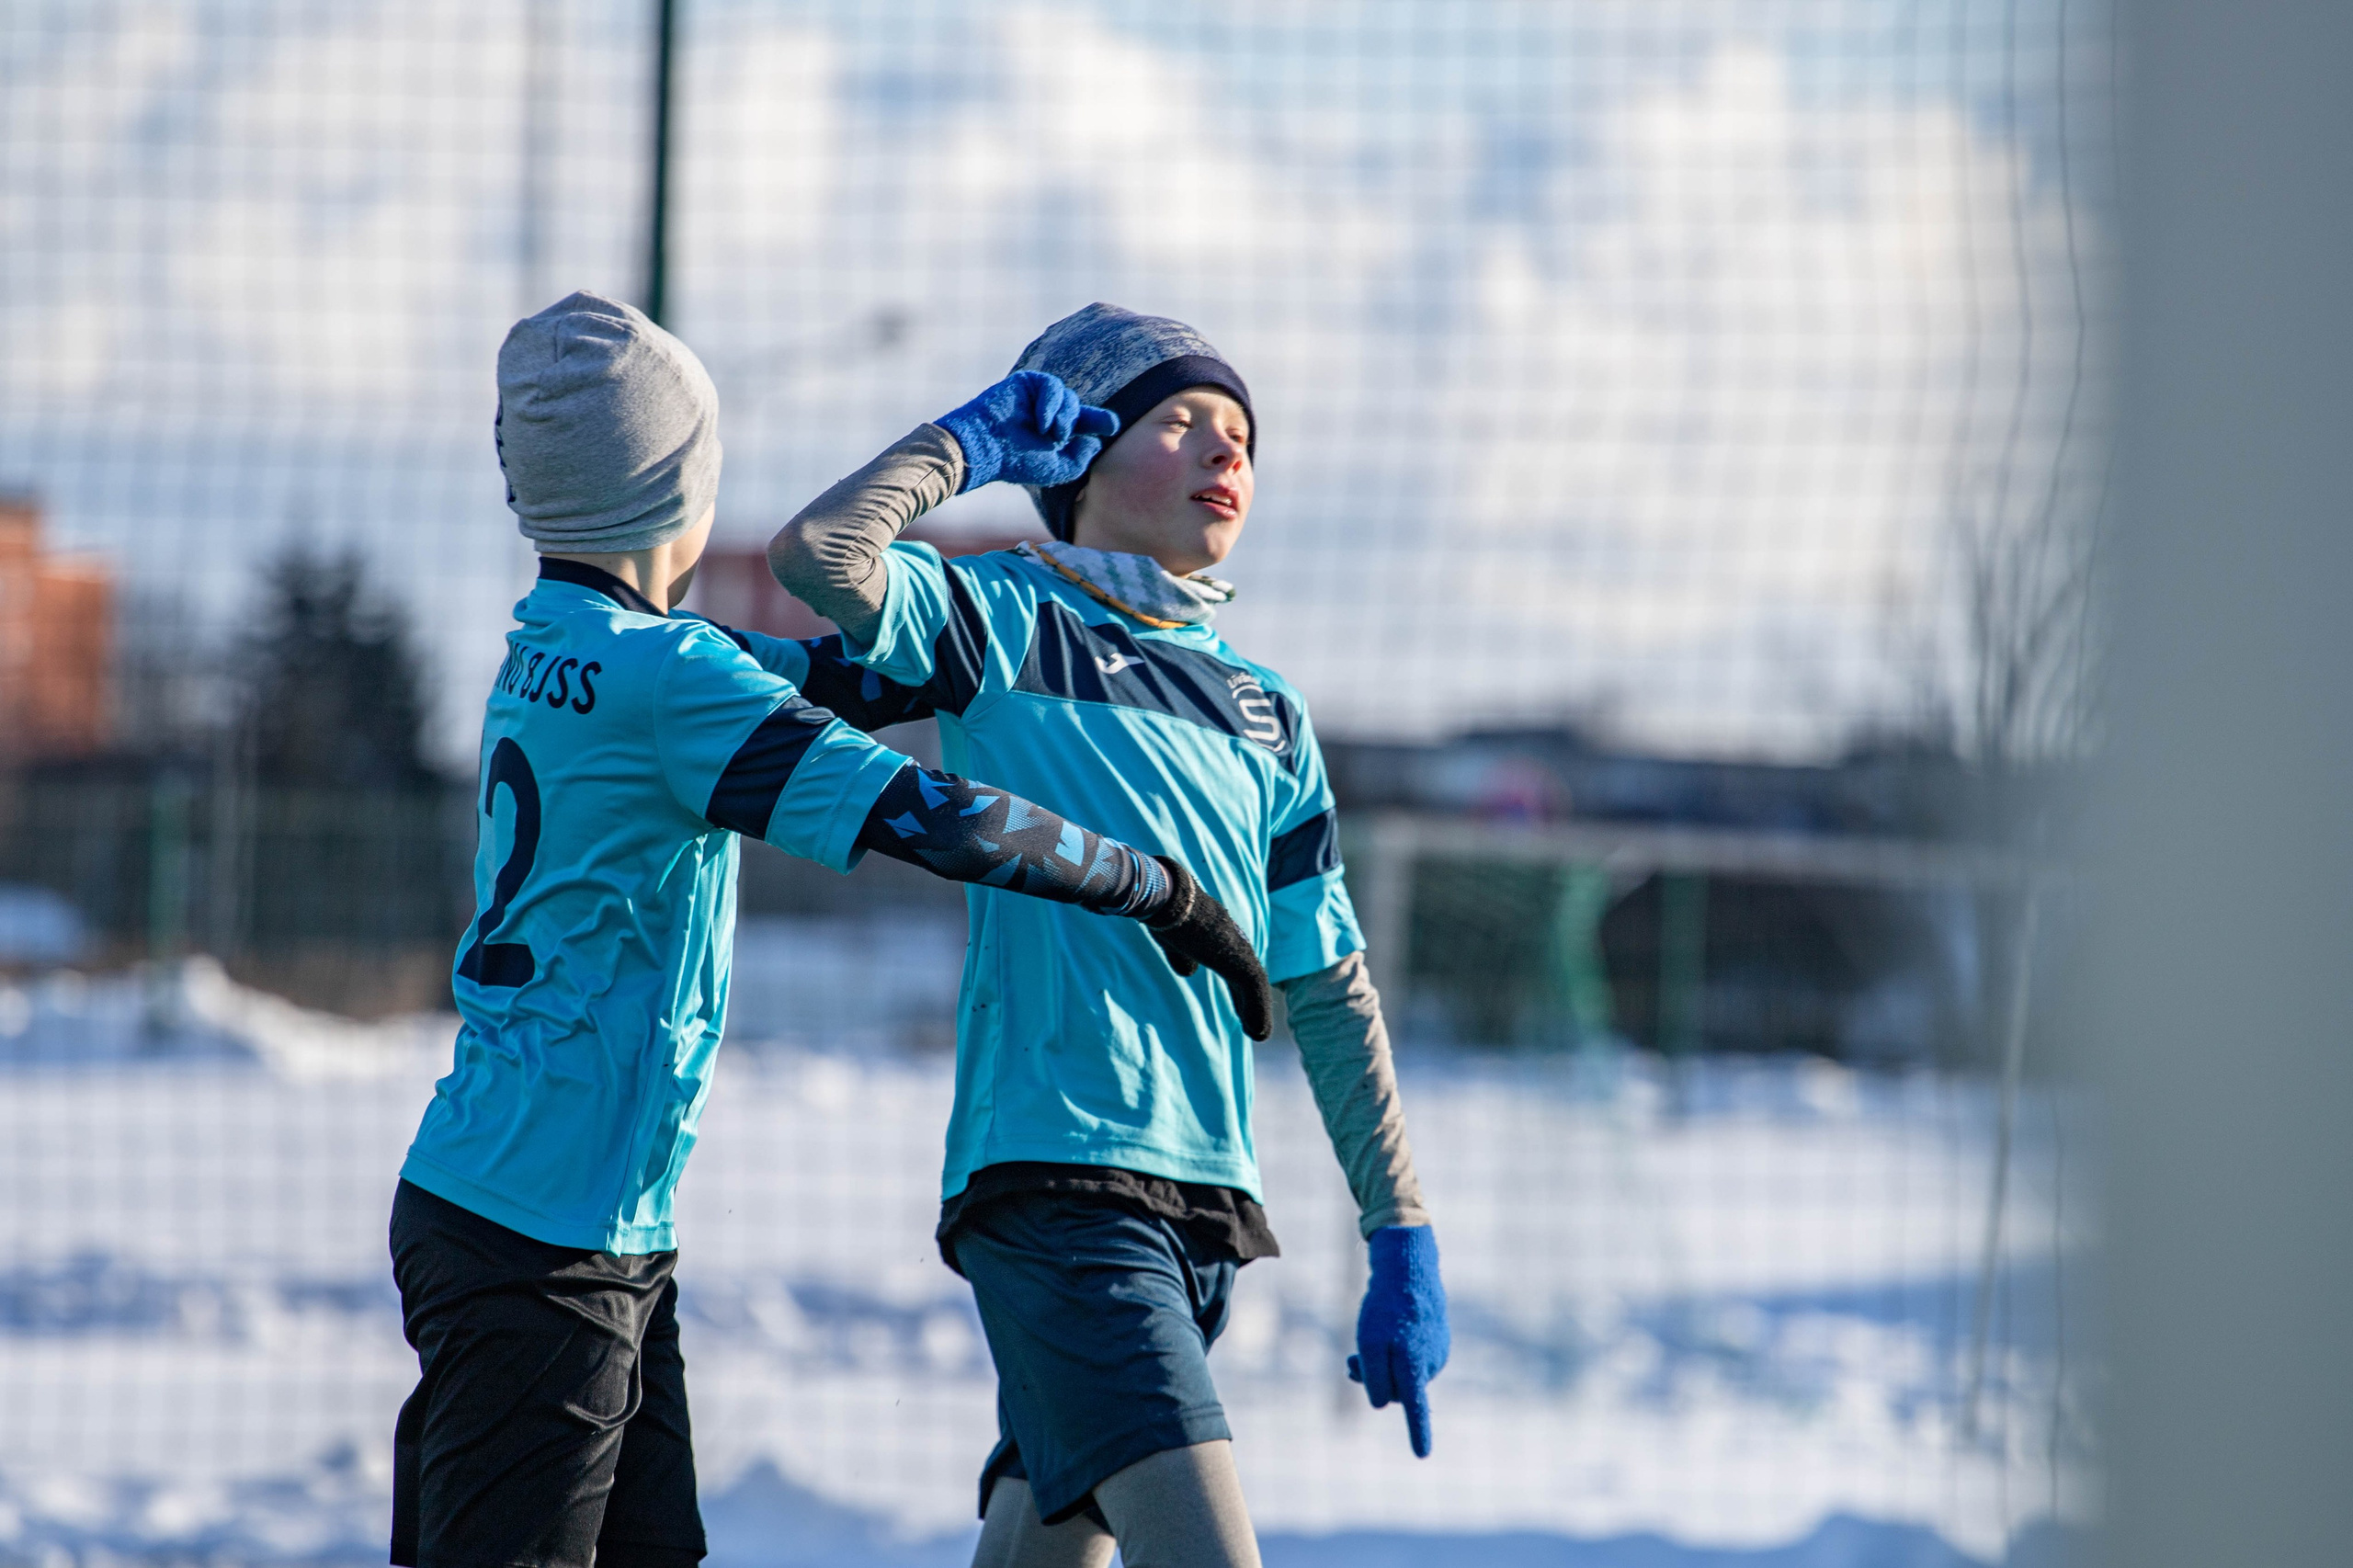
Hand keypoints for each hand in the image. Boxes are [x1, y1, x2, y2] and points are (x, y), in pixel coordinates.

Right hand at [936, 371, 1119, 492]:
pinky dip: (1051, 404)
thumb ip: (1081, 459)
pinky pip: (1052, 386)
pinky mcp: (1027, 383)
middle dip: (1081, 419)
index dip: (1099, 422)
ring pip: (1069, 398)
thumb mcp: (1058, 469)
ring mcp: (1037, 398)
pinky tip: (1041, 422)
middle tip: (1061, 436)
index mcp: (1053, 435)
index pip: (1082, 424)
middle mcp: (1047, 415)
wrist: (986, 446)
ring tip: (1049, 433)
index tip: (1113, 426)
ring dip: (1064, 416)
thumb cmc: (1018, 462)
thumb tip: (1095, 441)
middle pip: (1078, 409)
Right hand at [1143, 856, 1273, 1041]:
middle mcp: (1229, 935)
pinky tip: (1258, 1033)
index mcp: (1213, 928)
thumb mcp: (1170, 935)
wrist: (1164, 898)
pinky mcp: (1238, 960)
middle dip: (1248, 998)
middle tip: (1251, 1021)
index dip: (1234, 979)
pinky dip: (1258, 1011)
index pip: (1230, 956)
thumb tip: (1189, 972)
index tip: (1237, 998)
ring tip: (1257, 1034)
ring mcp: (1236, 946)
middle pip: (1244, 970)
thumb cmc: (1160, 910)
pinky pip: (1254, 990)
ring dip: (1255, 1009)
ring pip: (1253, 982)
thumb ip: (1181, 954)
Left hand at [1348, 1225, 1449, 1456]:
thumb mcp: (1371, 1343)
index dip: (1418, 1433)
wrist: (1408, 1269)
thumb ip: (1377, 1378)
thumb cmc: (1385, 1307)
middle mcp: (1430, 1363)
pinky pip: (1408, 1357)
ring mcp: (1434, 1351)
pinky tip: (1385, 1329)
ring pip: (1401, 1372)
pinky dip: (1392, 1351)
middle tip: (1350, 1361)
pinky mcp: (1433, 1340)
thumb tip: (1383, 1404)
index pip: (1416, 1408)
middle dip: (1373, 1380)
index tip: (1422, 1455)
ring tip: (1364, 1339)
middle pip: (1397, 1390)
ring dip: (1380, 1365)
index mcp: (1416, 1366)